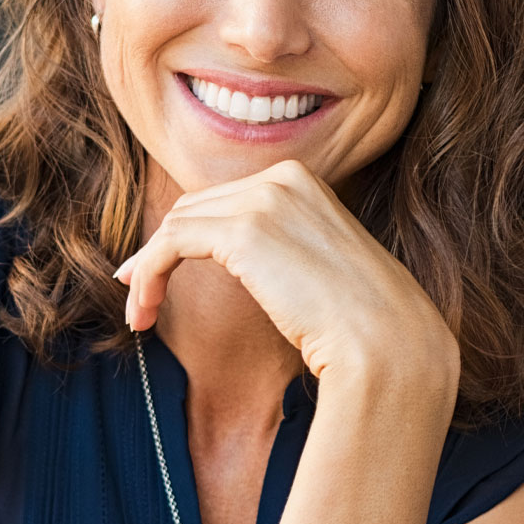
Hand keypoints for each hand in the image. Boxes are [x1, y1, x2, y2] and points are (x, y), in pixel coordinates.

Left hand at [112, 159, 458, 390]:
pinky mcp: (244, 231)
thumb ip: (274, 247)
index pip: (220, 201)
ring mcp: (264, 199)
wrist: (386, 344)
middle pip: (193, 209)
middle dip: (157, 252)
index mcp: (301, 180)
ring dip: (146, 272)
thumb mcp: (312, 265)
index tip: (152, 274)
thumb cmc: (357, 321)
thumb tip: (225, 253)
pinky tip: (143, 311)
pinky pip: (170, 246)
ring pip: (175, 227)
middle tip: (137, 296)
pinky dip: (147, 275)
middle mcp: (282, 178)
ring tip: (139, 315)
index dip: (180, 237)